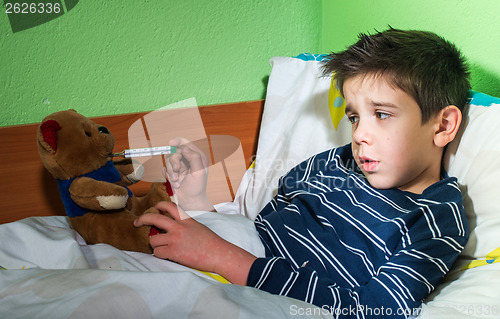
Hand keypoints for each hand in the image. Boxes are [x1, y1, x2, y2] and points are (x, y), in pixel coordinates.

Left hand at [134, 201, 255, 284]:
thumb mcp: (198, 226)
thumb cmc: (211, 242)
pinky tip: (167, 255)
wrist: (218, 254)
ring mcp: (174, 239)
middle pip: (154, 218)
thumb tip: (173, 226)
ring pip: (153, 240)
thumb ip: (185, 224)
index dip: (158, 205)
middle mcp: (178, 227)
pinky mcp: (173, 252)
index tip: (154, 207)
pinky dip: (160, 254)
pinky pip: (157, 253)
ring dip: (155, 244)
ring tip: (162, 248)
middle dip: (142, 220)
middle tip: (136, 223)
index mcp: (185, 219)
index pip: (169, 206)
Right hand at [166, 137, 213, 210]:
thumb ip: (194, 158)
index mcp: (197, 156)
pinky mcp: (173, 172)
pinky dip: (169, 176)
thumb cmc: (197, 187)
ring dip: (171, 171)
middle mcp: (188, 159)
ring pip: (168, 160)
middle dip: (174, 161)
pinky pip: (165, 168)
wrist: (190, 202)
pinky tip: (175, 183)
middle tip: (177, 170)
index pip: (186, 143)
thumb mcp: (199, 172)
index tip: (171, 143)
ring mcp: (180, 166)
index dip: (178, 141)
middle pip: (175, 151)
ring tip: (176, 181)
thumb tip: (185, 148)